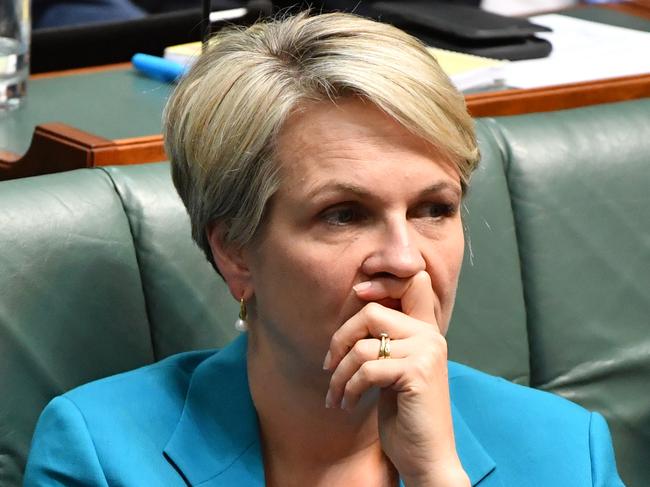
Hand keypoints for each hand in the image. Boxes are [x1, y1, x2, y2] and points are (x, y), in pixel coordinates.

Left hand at [323, 271, 468, 485]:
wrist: (427, 457)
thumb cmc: (406, 415)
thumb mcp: (395, 370)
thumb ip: (387, 341)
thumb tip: (356, 312)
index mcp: (427, 332)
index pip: (413, 282)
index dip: (383, 280)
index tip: (358, 293)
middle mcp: (431, 336)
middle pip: (372, 313)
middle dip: (340, 339)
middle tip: (329, 366)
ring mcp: (426, 352)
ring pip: (362, 346)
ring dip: (339, 375)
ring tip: (336, 396)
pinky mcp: (417, 373)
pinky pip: (366, 369)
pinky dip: (349, 388)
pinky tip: (347, 405)